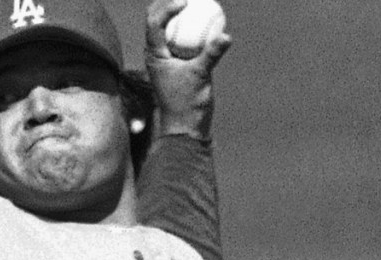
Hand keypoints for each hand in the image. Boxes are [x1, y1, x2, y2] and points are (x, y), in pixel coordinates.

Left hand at [142, 0, 225, 138]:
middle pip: (155, 19)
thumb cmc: (187, 103)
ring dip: (177, 14)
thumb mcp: (201, 77)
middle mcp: (156, 53)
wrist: (184, 126)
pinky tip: (207, 21)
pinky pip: (182, 39)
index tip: (186, 2)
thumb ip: (212, 54)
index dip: (167, 7)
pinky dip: (192, 29)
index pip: (154, 22)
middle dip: (167, 3)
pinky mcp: (177, 64)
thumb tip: (226, 37)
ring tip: (195, 2)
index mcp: (154, 54)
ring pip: (167, 28)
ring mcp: (165, 58)